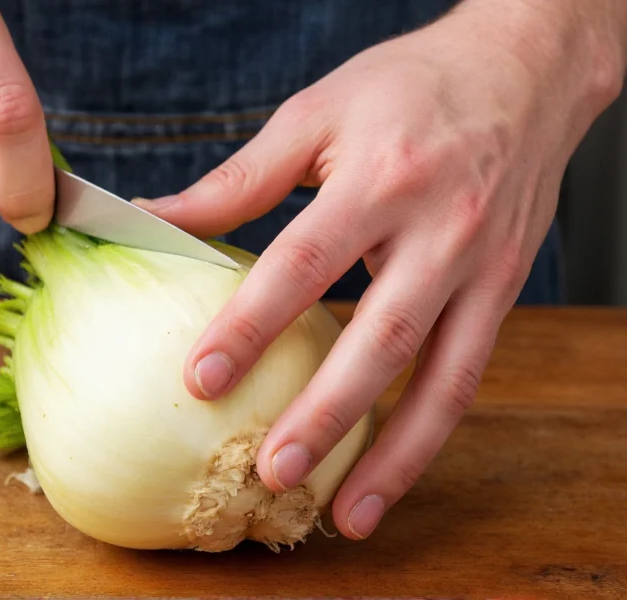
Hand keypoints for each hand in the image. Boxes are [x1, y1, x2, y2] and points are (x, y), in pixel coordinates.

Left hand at [136, 0, 626, 537]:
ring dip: (395, 453)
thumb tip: (156, 220)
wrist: (522, 70)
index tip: (201, 379)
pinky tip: (393, 470)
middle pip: (381, 337)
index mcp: (380, 178)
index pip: (304, 262)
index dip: (251, 324)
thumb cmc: (408, 87)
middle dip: (326, 413)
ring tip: (348, 514)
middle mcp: (440, 229)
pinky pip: (468, 373)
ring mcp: (482, 267)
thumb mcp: (315, 114)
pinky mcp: (504, 290)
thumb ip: (239, 180)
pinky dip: (431, 430)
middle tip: (271, 471)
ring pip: (441, 376)